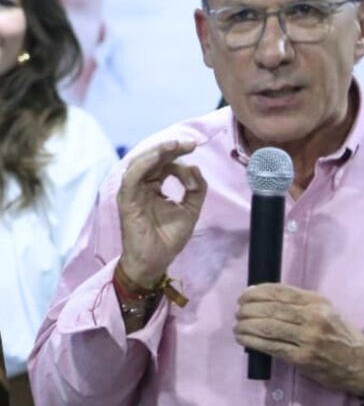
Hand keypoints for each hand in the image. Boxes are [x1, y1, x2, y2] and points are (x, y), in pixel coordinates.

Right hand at [117, 139, 206, 285]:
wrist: (156, 261)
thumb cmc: (169, 238)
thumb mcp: (190, 209)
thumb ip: (195, 189)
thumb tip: (195, 167)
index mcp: (153, 187)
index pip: (164, 164)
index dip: (179, 156)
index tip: (196, 151)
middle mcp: (141, 186)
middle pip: (153, 159)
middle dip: (170, 148)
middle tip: (189, 143)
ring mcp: (132, 192)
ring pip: (140, 164)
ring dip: (156, 152)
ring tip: (175, 146)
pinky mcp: (126, 200)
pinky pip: (131, 178)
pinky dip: (143, 165)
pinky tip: (158, 158)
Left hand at [234, 284, 363, 394]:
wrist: (361, 362)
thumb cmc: (341, 335)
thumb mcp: (328, 310)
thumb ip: (303, 304)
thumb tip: (267, 300)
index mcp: (319, 302)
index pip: (281, 292)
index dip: (258, 292)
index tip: (245, 295)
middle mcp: (314, 316)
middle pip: (271, 308)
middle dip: (248, 309)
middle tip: (238, 312)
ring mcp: (308, 338)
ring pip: (268, 327)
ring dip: (247, 326)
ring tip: (237, 326)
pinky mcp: (302, 358)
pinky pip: (271, 347)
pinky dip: (253, 342)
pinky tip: (244, 339)